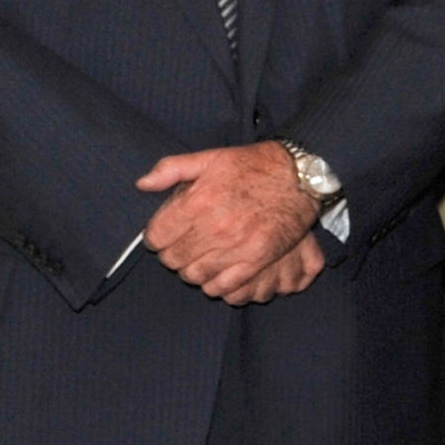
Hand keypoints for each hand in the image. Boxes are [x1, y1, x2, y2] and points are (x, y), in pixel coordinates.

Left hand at [135, 142, 320, 302]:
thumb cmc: (254, 166)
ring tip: (200, 257)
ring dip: (192, 269)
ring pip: (193, 275)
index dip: (157, 236)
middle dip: (173, 253)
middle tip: (184, 245)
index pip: (156, 236)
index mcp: (198, 201)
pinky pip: (221, 287)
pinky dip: (214, 284)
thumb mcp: (211, 157)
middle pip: (172, 259)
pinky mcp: (256, 260)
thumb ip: (172, 169)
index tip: (166, 233)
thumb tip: (142, 184)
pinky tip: (217, 271)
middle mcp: (214, 227)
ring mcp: (236, 247)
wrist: (301, 177)